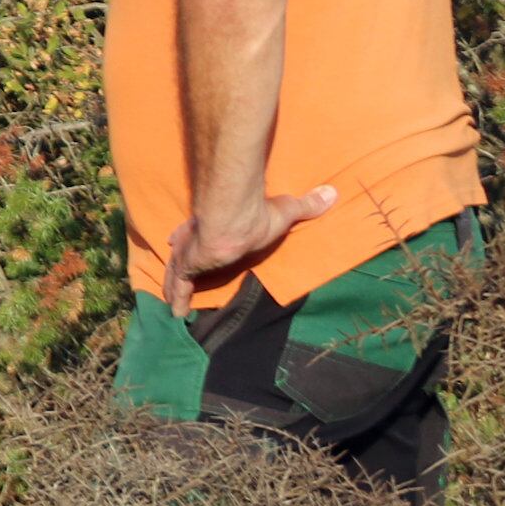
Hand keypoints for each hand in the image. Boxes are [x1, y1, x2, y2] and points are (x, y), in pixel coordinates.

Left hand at [164, 184, 337, 297]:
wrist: (236, 218)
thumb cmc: (260, 215)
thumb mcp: (287, 210)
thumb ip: (306, 205)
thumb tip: (332, 192)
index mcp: (218, 224)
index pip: (203, 232)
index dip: (193, 239)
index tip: (182, 241)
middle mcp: (199, 237)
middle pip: (186, 251)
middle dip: (182, 261)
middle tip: (178, 274)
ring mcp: (190, 251)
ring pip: (177, 270)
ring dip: (175, 283)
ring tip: (172, 300)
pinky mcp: (187, 265)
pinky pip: (179, 285)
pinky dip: (177, 298)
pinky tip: (175, 313)